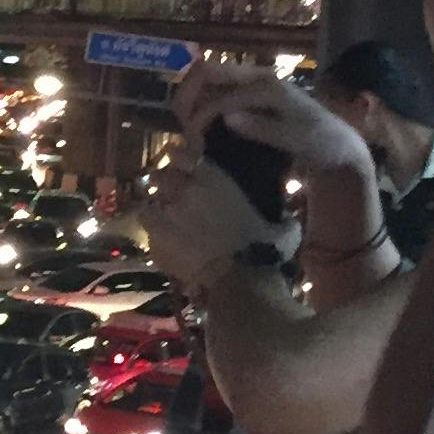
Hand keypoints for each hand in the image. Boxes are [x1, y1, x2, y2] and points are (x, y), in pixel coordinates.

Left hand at [136, 147, 287, 289]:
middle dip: (166, 181)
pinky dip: (149, 222)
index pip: (185, 153)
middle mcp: (189, 188)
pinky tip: (157, 230)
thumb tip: (289, 221)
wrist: (239, 279)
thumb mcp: (284, 231)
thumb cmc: (264, 251)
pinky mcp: (157, 232)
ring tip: (163, 213)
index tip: (182, 163)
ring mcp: (170, 209)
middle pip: (163, 174)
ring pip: (151, 194)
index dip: (180, 157)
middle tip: (173, 193)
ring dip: (156, 201)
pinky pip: (144, 218)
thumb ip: (284, 220)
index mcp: (217, 180)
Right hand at [172, 61, 373, 189]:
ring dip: (191, 105)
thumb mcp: (297, 139)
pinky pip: (214, 96)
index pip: (220, 94)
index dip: (201, 118)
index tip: (196, 147)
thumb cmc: (321, 142)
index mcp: (266, 84)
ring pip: (205, 84)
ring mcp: (250, 88)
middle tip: (185, 135)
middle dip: (186, 100)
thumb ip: (263, 128)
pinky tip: (200, 134)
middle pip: (204, 74)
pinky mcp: (248, 100)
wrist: (338, 146)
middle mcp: (254, 79)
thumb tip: (226, 117)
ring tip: (191, 135)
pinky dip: (201, 111)